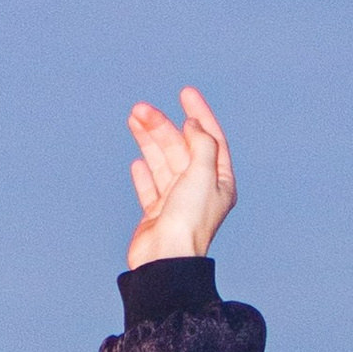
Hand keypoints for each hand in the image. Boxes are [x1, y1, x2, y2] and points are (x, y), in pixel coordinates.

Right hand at [127, 88, 236, 267]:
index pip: (211, 138)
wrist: (166, 258)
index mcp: (219, 181)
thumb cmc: (189, 219)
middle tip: (140, 108)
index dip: (200, 114)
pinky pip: (151, 187)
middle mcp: (200, 190)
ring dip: (149, 140)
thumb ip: (201, 144)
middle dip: (162, 125)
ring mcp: (177, 202)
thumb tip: (194, 124)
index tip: (185, 93)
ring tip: (132, 119)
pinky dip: (144, 173)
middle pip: (181, 147)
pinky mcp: (157, 214)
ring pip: (162, 162)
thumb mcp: (203, 174)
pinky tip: (137, 162)